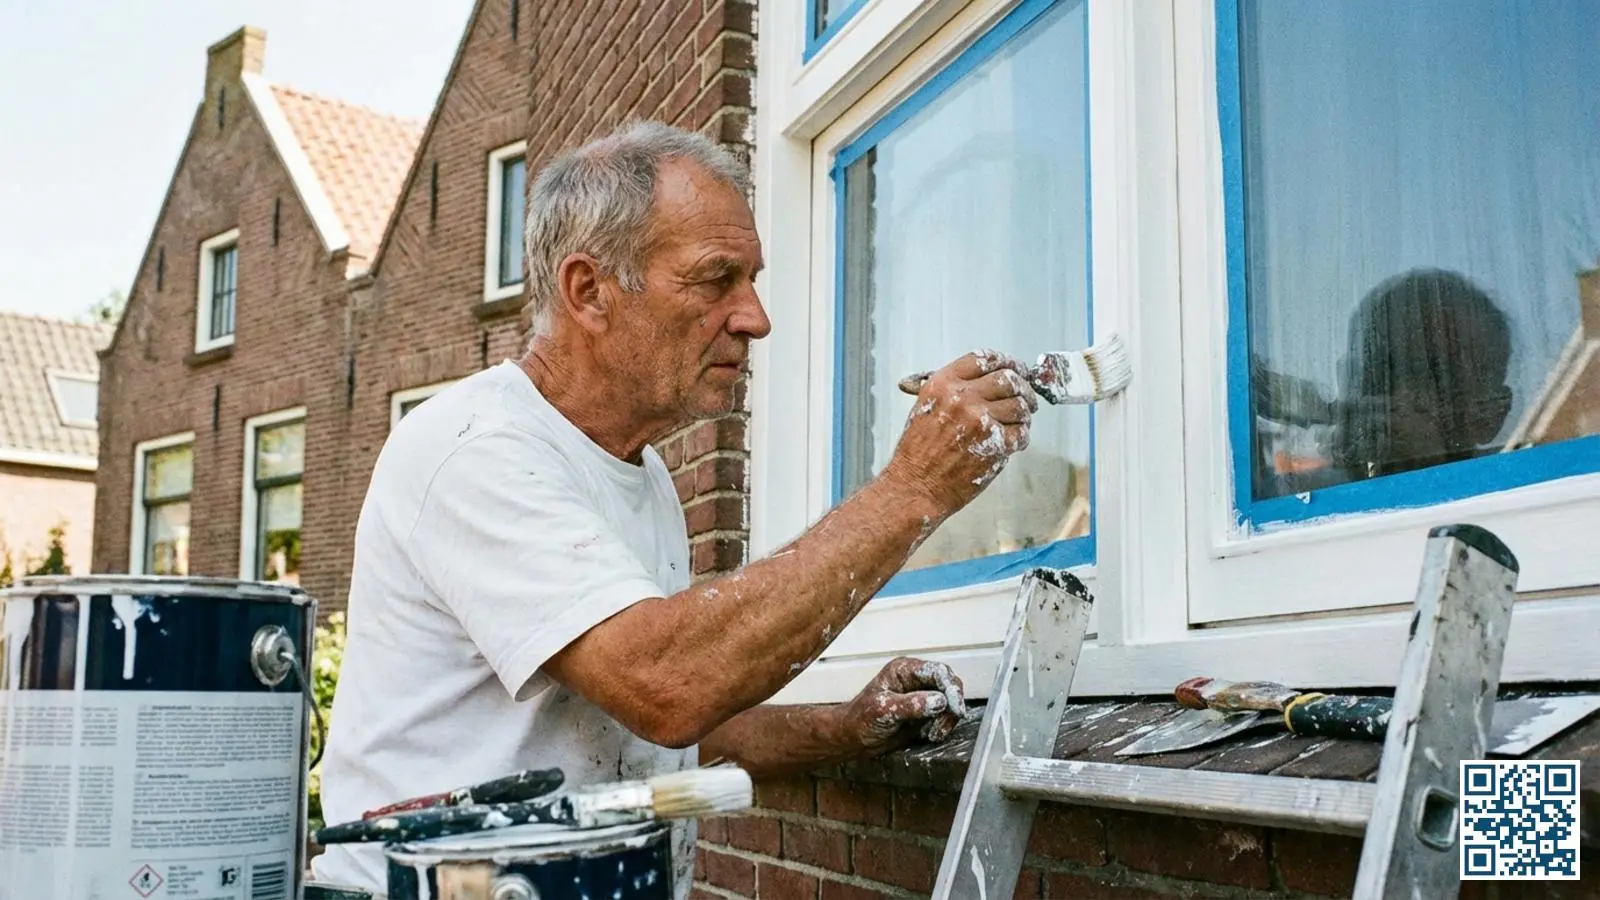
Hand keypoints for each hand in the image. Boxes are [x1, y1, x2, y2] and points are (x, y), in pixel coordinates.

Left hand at [830, 657, 967, 756]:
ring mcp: (922, 696)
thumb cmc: (860, 719)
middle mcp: (916, 680)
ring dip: (946, 719)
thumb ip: (911, 705)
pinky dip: (942, 727)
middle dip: (950, 706)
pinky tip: (928, 734)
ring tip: (931, 732)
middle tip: (941, 725)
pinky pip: (944, 717)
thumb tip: (939, 701)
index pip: (937, 672)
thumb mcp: (884, 709)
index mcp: (904, 670)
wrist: (854, 738)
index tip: (955, 708)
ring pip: (950, 702)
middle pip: (949, 685)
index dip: (950, 689)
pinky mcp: (925, 713)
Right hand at [884, 350, 1036, 515]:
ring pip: (1020, 406)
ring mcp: (980, 421)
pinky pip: (1021, 433)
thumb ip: (952, 391)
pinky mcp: (995, 445)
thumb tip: (986, 380)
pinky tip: (1013, 443)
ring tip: (1018, 423)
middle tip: (1027, 398)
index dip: (1006, 362)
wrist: (915, 487)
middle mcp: (962, 398)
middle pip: (1008, 379)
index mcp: (943, 384)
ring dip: (1024, 415)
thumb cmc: (918, 453)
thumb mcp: (925, 408)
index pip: (983, 359)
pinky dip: (1022, 437)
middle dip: (1023, 388)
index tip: (1016, 368)